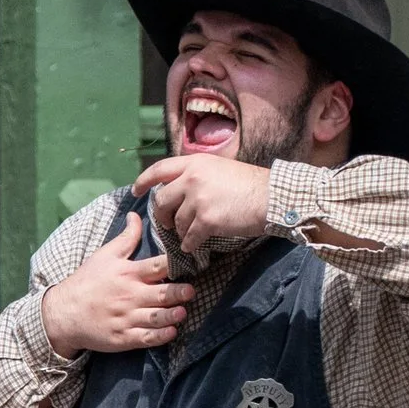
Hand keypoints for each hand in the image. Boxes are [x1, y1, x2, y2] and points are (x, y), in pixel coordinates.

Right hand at [38, 214, 193, 355]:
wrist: (63, 313)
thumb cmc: (87, 282)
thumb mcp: (104, 255)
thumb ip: (126, 238)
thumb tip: (136, 215)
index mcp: (128, 273)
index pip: (157, 266)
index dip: (175, 264)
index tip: (190, 263)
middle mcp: (129, 296)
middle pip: (161, 293)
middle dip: (179, 292)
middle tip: (190, 291)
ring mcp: (126, 318)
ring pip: (156, 317)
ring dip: (172, 315)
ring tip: (182, 312)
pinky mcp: (123, 338)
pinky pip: (145, 338)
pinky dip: (160, 336)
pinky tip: (171, 332)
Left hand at [135, 154, 270, 252]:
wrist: (272, 197)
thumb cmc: (251, 184)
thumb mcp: (220, 169)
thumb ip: (198, 175)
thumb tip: (180, 190)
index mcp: (195, 162)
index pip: (160, 169)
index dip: (144, 180)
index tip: (136, 190)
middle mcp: (192, 178)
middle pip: (162, 200)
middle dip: (161, 215)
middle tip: (166, 223)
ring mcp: (198, 199)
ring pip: (176, 222)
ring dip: (182, 231)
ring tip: (192, 233)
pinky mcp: (206, 220)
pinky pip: (188, 238)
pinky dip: (189, 244)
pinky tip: (194, 245)